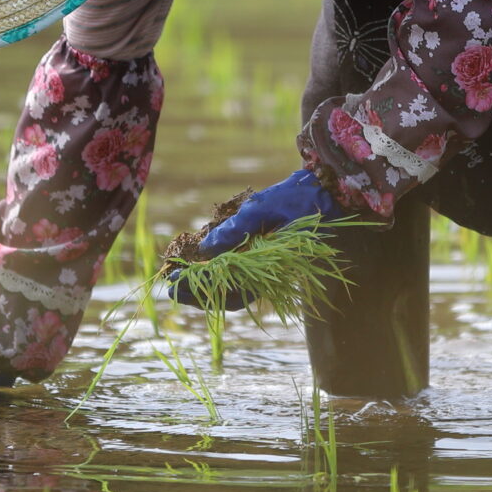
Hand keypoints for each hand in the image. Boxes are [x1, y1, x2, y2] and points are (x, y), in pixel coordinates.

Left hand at [168, 166, 344, 309]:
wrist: (322, 195)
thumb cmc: (294, 199)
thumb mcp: (261, 207)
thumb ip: (234, 228)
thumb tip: (206, 248)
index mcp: (270, 266)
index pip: (228, 286)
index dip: (198, 287)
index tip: (174, 281)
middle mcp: (269, 275)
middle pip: (227, 296)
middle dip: (197, 294)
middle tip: (169, 288)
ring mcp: (268, 271)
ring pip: (233, 291)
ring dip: (206, 289)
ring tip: (179, 282)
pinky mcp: (267, 263)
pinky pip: (241, 279)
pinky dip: (219, 278)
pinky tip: (201, 270)